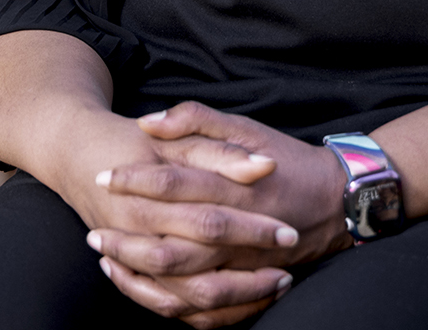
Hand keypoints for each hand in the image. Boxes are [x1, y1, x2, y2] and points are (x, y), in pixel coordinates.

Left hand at [88, 104, 352, 320]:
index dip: (136, 179)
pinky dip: (166, 300)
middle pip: (172, 242)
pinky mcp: (246, 284)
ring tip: (106, 259)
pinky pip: (201, 307)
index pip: (175, 182)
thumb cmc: (285, 159)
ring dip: (139, 274)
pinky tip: (139, 285)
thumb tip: (148, 121)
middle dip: (126, 237)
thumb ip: (196, 120)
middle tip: (92, 230)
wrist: (335, 200)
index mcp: (234, 183)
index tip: (104, 175)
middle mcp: (236, 227)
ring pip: (182, 282)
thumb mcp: (245, 127)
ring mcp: (241, 262)